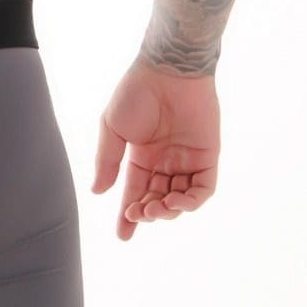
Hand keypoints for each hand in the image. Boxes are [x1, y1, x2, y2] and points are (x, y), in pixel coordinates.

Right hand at [92, 57, 219, 240]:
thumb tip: (97, 192)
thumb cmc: (136, 93)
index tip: (122, 236)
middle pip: (157, 199)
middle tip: (138, 214)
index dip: (128, 215)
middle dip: (147, 213)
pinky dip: (192, 200)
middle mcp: (165, 161)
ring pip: (181, 198)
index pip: (135, 192)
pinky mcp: (208, 155)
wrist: (167, 70)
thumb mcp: (112, 128)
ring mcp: (187, 159)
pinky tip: (175, 201)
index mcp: (141, 155)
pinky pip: (204, 188)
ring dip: (168, 210)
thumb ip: (107, 161)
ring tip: (155, 208)